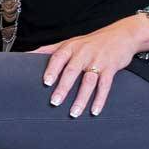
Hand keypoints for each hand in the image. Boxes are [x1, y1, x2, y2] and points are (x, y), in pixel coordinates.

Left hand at [34, 14, 148, 117]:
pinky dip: (100, 99)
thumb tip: (26, 55)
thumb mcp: (70, 42)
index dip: (52, 70)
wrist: (122, 35)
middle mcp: (83, 53)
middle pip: (72, 71)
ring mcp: (98, 61)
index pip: (58, 57)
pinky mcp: (111, 68)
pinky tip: (94, 111)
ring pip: (88, 81)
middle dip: (63, 87)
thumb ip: (49, 50)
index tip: (46, 82)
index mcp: (71, 47)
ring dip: (81, 98)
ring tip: (73, 113)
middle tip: (55, 102)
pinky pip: (105, 85)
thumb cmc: (91, 42)